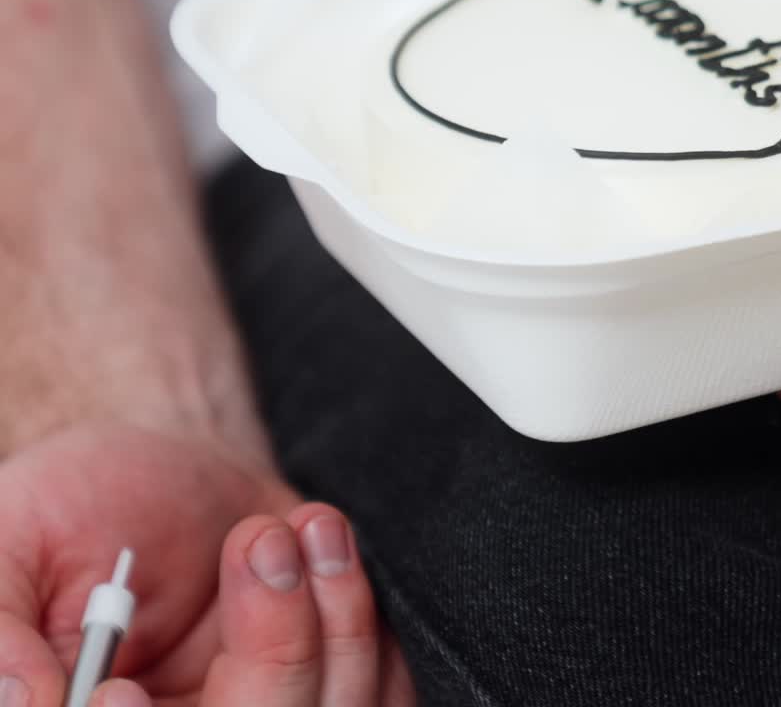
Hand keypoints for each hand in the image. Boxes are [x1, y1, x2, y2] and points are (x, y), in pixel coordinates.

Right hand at [0, 422, 413, 704]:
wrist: (167, 460)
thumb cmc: (78, 503)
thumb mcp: (13, 537)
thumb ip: (2, 627)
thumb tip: (23, 703)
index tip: (118, 686)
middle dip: (275, 653)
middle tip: (258, 543)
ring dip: (335, 620)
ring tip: (300, 528)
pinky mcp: (327, 681)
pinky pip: (381, 692)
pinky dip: (363, 616)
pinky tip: (322, 542)